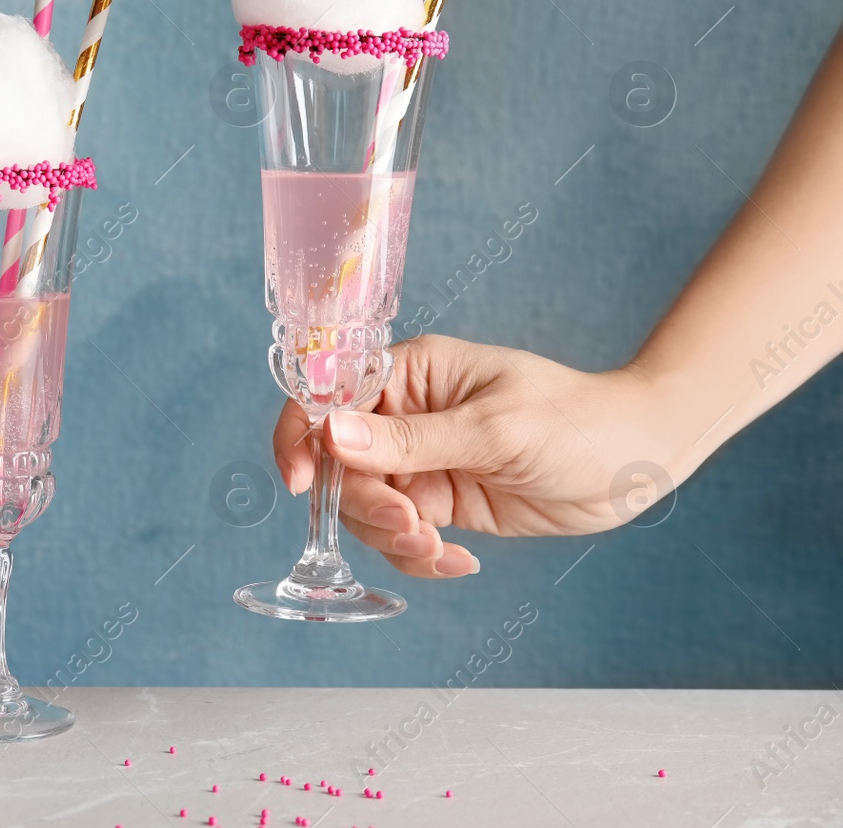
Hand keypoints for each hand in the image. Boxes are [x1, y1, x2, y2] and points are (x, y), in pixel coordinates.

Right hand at [272, 334, 676, 578]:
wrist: (636, 462)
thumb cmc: (574, 420)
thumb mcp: (491, 429)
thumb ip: (408, 439)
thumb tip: (331, 435)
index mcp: (407, 373)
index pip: (327, 395)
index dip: (302, 436)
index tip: (300, 482)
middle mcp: (404, 416)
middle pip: (340, 465)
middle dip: (366, 504)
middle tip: (411, 524)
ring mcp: (421, 461)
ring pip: (366, 508)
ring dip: (395, 536)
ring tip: (440, 548)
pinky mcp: (441, 502)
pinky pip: (403, 535)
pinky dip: (421, 555)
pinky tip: (459, 561)